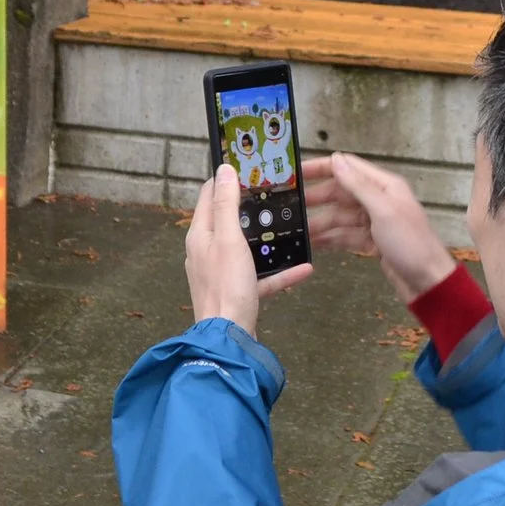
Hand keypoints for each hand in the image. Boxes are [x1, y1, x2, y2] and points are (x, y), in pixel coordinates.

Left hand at [187, 165, 309, 333]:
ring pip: (247, 249)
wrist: (229, 338)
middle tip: (272, 193)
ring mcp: (222, 273)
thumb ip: (227, 204)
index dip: (226, 178)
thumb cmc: (226, 288)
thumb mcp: (229, 238)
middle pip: (229, 220)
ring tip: (288, 228)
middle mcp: (207, 251)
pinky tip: (303, 268)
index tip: (247, 167)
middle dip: (250, 207)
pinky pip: (260, 276)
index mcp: (201, 235)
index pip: (209, 195)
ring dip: (269, 240)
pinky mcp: (237, 292)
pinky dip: (280, 272)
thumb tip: (224, 170)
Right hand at [303, 153, 457, 303]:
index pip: (347, 167)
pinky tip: (313, 244)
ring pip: (340, 216)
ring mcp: (374, 222)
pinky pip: (346, 235)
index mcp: (384, 186)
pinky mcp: (372, 242)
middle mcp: (378, 200)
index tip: (294, 173)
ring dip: (320, 222)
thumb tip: (335, 159)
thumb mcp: (383, 211)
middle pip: (340, 192)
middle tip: (289, 206)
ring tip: (296, 231)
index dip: (320, 167)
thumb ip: (358, 186)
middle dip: (316, 198)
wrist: (429, 283)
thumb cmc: (411, 244)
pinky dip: (331, 239)